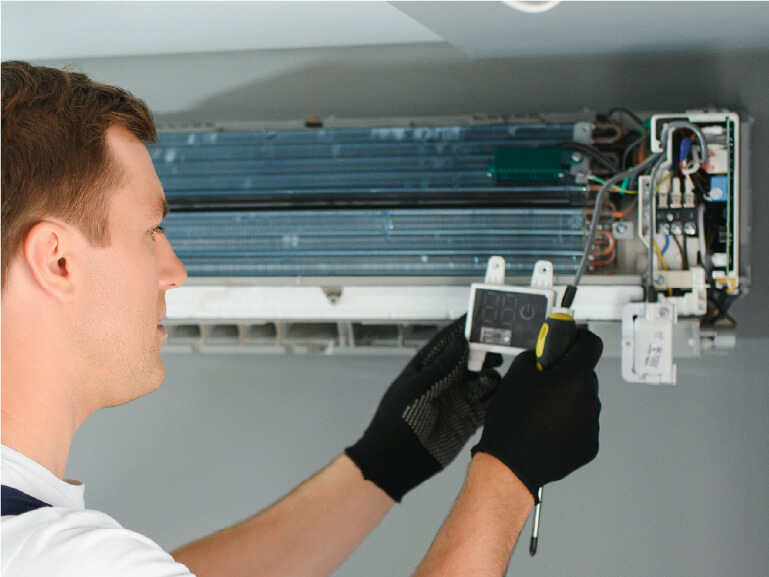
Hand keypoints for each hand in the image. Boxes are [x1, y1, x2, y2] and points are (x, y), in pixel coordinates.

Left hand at [345, 317, 500, 500]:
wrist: (396, 461)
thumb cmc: (396, 422)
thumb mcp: (418, 388)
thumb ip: (442, 366)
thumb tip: (461, 342)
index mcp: (427, 367)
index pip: (450, 341)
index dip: (466, 329)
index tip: (483, 318)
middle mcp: (445, 379)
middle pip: (472, 357)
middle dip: (486, 351)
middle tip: (497, 349)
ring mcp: (458, 398)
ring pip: (484, 379)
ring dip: (491, 376)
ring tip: (490, 379)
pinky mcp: (468, 417)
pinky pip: (488, 403)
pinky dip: (496, 398)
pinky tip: (498, 397)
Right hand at [472, 329, 602, 499]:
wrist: (510, 464)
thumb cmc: (511, 423)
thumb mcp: (516, 375)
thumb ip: (534, 358)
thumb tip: (542, 354)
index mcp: (573, 379)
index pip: (591, 344)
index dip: (580, 338)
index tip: (572, 340)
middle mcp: (589, 400)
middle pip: (586, 374)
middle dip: (568, 373)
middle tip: (546, 381)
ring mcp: (592, 425)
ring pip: (584, 400)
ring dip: (569, 399)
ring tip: (542, 411)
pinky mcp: (590, 445)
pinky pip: (583, 424)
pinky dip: (570, 422)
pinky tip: (548, 428)